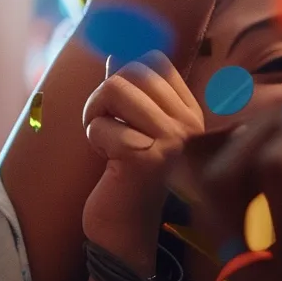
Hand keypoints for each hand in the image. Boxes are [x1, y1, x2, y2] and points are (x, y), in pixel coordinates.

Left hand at [82, 52, 204, 226]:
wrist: (124, 230)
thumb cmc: (124, 174)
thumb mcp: (129, 125)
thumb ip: (127, 90)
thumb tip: (116, 50)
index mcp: (187, 111)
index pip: (153, 60)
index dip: (122, 74)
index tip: (119, 109)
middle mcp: (187, 123)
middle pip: (130, 69)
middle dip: (103, 97)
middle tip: (107, 128)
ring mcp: (172, 140)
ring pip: (113, 87)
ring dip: (95, 116)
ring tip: (106, 143)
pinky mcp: (147, 157)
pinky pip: (101, 123)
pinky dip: (94, 139)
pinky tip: (110, 162)